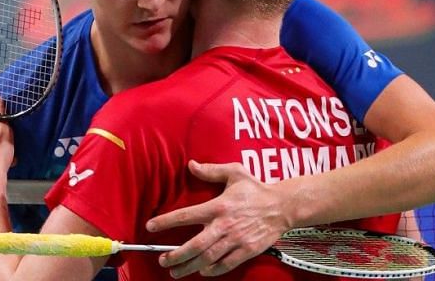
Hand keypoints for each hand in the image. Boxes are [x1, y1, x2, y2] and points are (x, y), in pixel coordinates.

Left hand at [146, 160, 289, 277]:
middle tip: (162, 260)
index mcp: (218, 206)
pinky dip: (212, 270)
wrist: (283, 206)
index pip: (186, 215)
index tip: (151, 226)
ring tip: (176, 271)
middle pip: (195, 245)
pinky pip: (226, 265)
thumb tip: (191, 165)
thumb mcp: (234, 172)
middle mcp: (224, 225)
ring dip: (189, 266)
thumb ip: (211, 170)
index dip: (166, 222)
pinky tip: (202, 271)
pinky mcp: (247, 251)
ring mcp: (236, 240)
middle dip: (176, 255)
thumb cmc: (257, 189)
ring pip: (208, 258)